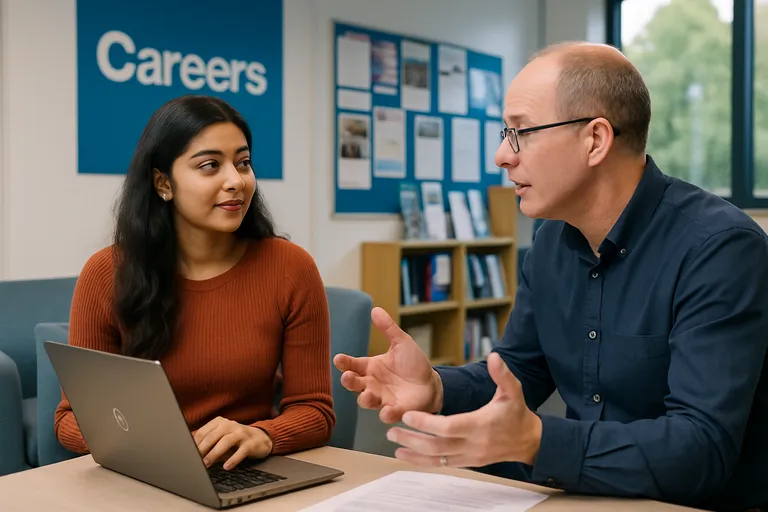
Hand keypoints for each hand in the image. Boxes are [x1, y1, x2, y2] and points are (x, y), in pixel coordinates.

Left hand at [193, 416, 273, 469]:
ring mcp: (241, 433)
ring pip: (225, 441)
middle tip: (196, 460)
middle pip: (213, 436)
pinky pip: (241, 451)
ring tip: (207, 464)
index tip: (189, 454)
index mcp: (220, 422)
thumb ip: (208, 444)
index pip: (203, 432)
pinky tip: (227, 466)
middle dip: (202, 449)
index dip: (195, 444)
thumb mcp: (221, 439)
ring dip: (214, 453)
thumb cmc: (236, 440)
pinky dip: (233, 459)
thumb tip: (192, 453)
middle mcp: (230, 425)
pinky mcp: (251, 442)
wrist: (260, 438)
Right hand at [333, 307, 441, 422]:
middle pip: (354, 384)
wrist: (432, 383)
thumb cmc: (413, 364)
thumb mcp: (401, 343)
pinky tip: (386, 411)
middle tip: (347, 377)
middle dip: (349, 382)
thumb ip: (388, 328)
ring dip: (364, 399)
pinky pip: (387, 414)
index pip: (352, 365)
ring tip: (366, 395)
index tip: (338, 359)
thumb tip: (375, 309)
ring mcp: (382, 398)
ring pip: (366, 401)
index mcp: (371, 367)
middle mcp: (372, 384)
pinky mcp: (395, 410)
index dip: (344, 363)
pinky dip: (386, 414)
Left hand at [385, 352, 541, 467]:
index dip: (427, 423)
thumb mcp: (514, 391)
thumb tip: (494, 356)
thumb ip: (502, 374)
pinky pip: (442, 465)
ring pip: (437, 460)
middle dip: (413, 440)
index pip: (450, 427)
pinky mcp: (467, 463)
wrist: (528, 442)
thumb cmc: (517, 414)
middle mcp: (473, 444)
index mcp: (481, 425)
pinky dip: (423, 462)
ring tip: (394, 445)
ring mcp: (469, 456)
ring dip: (414, 454)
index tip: (408, 415)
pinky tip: (407, 456)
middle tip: (391, 432)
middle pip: (438, 447)